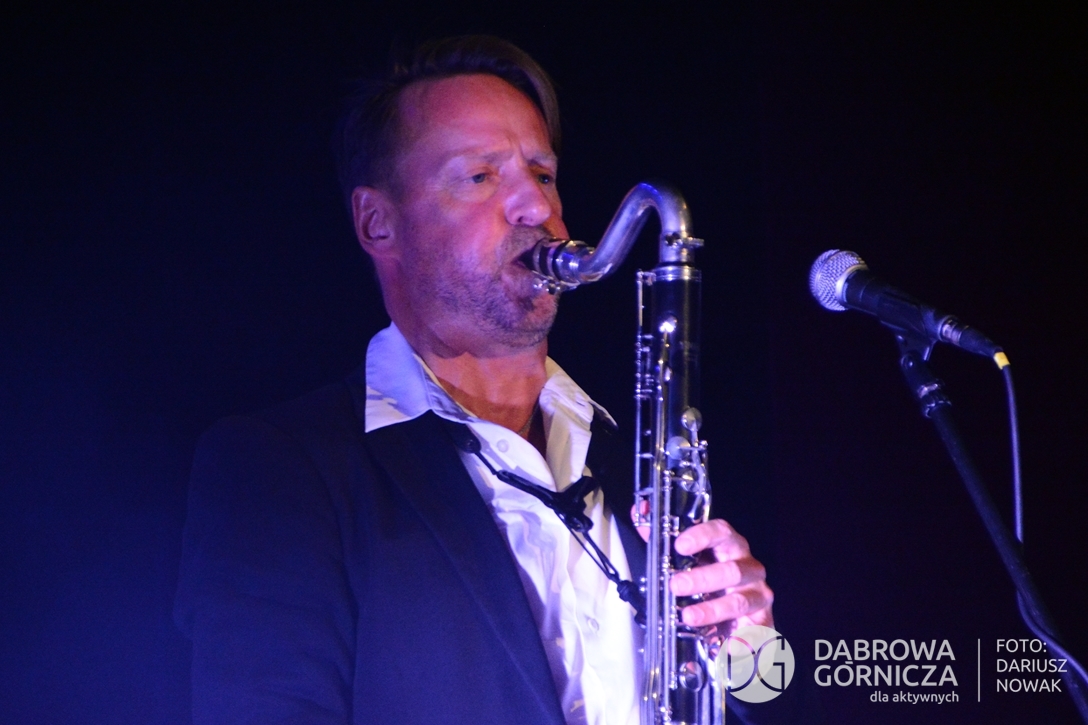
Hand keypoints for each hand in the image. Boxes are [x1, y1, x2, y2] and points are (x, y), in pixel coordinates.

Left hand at [635, 513, 773, 631]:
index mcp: (730, 547)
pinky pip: (756, 632)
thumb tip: (642, 517)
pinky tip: (725, 647)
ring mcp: (758, 595)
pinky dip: (740, 640)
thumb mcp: (688, 559)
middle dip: (701, 579)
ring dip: (712, 610)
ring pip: (739, 601)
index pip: (721, 532)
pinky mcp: (763, 622)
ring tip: (688, 617)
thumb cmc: (709, 579)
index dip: (701, 536)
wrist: (739, 612)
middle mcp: (748, 568)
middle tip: (675, 585)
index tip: (679, 545)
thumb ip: (664, 540)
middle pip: (730, 570)